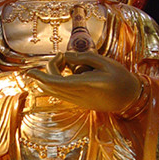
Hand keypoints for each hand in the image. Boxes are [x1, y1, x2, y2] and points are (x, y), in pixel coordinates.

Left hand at [26, 50, 141, 112]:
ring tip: (67, 63)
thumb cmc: (120, 78)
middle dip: (50, 68)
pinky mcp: (78, 103)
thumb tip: (66, 56)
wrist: (129, 98)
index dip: (40, 77)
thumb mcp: (105, 62)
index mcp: (84, 84)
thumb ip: (84, 58)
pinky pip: (61, 92)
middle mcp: (77, 96)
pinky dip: (59, 81)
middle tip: (64, 57)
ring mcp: (77, 101)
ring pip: (54, 90)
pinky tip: (71, 71)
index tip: (29, 71)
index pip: (56, 82)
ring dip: (54, 75)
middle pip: (51, 85)